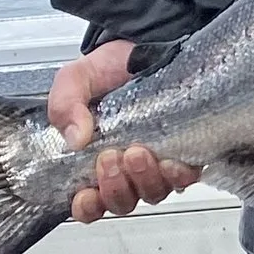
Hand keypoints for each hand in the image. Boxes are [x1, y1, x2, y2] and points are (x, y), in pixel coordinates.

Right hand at [49, 39, 200, 222]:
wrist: (145, 46)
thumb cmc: (110, 70)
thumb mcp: (75, 80)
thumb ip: (65, 104)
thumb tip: (75, 138)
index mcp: (94, 161)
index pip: (90, 203)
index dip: (88, 207)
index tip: (86, 196)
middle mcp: (127, 169)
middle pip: (123, 202)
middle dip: (115, 187)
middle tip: (110, 157)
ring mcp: (158, 164)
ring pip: (153, 193)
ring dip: (144, 179)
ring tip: (137, 152)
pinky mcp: (187, 152)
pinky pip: (185, 178)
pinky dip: (177, 175)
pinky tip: (170, 161)